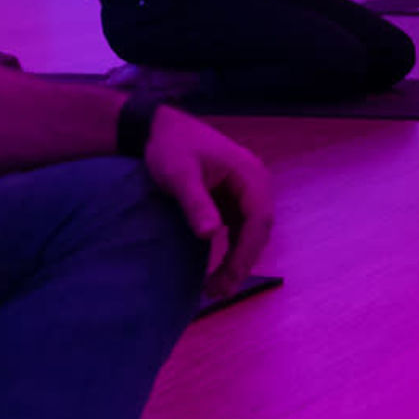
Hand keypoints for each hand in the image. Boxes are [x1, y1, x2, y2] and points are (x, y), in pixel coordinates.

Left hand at [142, 106, 273, 280]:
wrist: (159, 128)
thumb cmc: (171, 147)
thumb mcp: (179, 175)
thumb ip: (196, 203)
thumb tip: (210, 234)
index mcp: (250, 175)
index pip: (259, 219)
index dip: (247, 252)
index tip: (230, 277)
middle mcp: (255, 183)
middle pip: (259, 230)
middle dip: (242, 262)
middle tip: (219, 290)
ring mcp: (245, 191)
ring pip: (251, 232)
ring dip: (239, 259)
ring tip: (217, 286)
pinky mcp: (233, 197)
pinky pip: (240, 228)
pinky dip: (232, 249)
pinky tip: (218, 267)